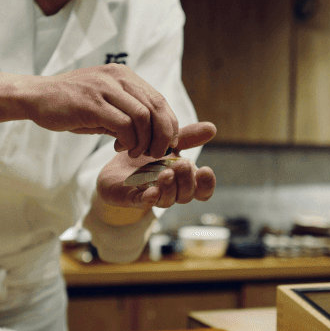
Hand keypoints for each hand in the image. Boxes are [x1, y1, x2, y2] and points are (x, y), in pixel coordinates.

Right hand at [20, 65, 178, 157]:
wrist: (36, 96)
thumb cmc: (70, 103)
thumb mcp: (103, 103)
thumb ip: (125, 113)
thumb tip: (150, 135)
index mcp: (124, 76)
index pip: (159, 100)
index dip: (168, 124)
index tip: (166, 143)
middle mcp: (118, 78)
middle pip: (156, 107)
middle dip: (162, 135)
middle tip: (157, 153)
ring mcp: (104, 89)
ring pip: (143, 117)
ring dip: (145, 140)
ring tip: (136, 152)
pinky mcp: (92, 104)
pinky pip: (123, 125)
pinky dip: (128, 141)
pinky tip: (120, 148)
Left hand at [96, 122, 217, 208]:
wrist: (116, 166)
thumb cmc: (147, 157)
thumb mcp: (168, 143)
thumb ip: (187, 137)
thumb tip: (212, 127)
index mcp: (184, 180)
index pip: (202, 190)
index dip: (207, 184)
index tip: (205, 170)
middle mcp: (172, 191)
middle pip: (186, 195)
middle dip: (186, 181)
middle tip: (182, 165)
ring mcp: (154, 197)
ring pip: (167, 200)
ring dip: (169, 188)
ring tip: (166, 173)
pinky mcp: (133, 199)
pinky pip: (143, 203)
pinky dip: (149, 199)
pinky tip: (151, 191)